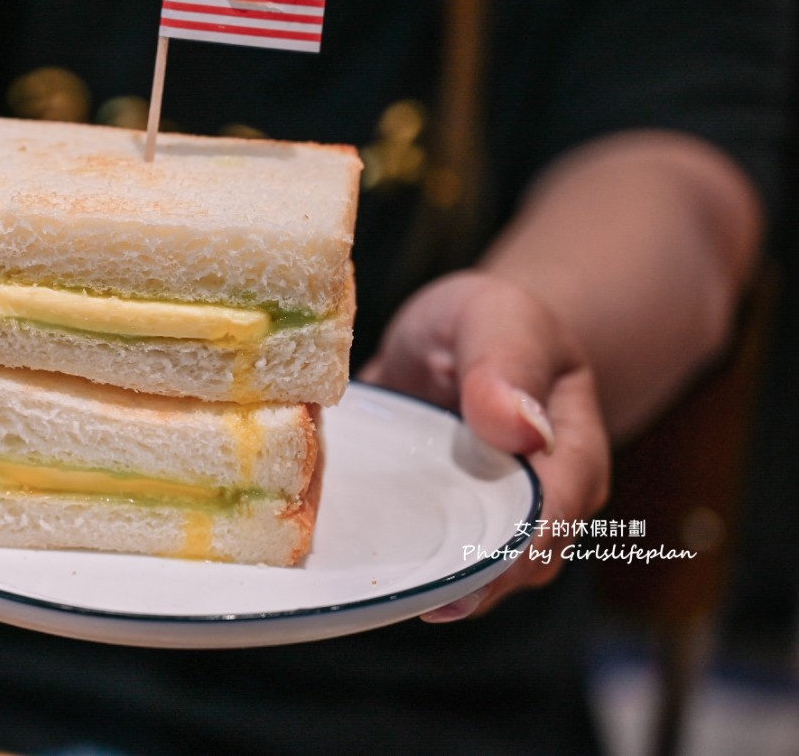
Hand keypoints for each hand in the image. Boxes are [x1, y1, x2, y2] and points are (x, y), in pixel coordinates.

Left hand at [357, 270, 609, 619]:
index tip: (468, 579)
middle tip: (412, 600)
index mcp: (569, 454)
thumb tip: (524, 430)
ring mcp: (484, 517)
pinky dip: (391, 558)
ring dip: (427, 581)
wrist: (461, 331)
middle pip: (514, 563)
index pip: (554, 516)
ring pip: (467, 570)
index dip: (514, 553)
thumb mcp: (498, 318)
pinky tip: (349, 562)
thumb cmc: (492, 320)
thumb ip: (508, 364)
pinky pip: (420, 551)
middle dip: (468, 587)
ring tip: (376, 593)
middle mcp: (536, 501)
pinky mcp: (436, 520)